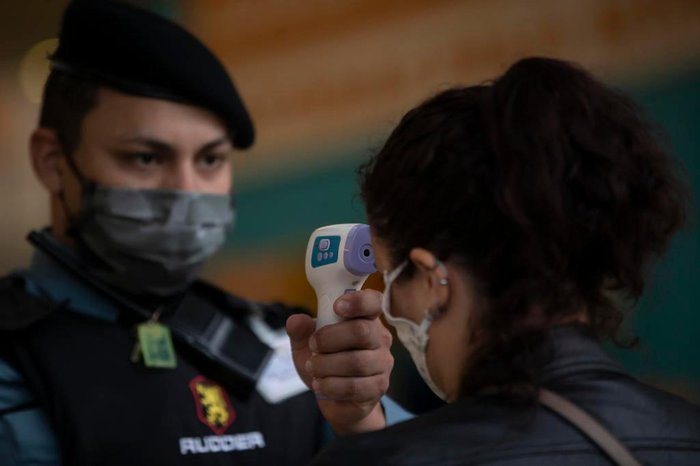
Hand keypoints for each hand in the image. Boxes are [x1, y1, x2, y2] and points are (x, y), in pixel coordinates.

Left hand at [286, 289, 392, 434]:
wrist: (334, 397)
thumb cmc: (326, 362)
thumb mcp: (306, 344)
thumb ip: (301, 331)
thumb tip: (296, 321)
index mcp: (366, 318)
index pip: (373, 302)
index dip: (358, 301)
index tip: (337, 306)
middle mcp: (379, 338)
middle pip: (362, 331)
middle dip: (329, 338)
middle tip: (313, 345)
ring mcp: (382, 363)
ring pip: (356, 362)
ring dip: (326, 365)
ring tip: (313, 367)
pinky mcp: (378, 387)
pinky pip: (355, 386)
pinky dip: (331, 385)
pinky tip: (320, 384)